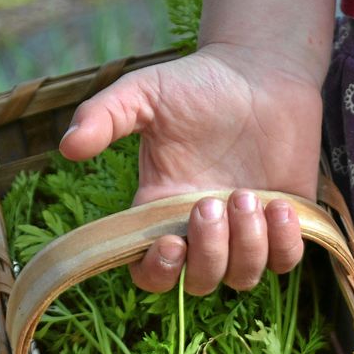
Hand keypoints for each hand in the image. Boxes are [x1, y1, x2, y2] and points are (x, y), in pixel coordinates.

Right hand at [59, 44, 323, 293]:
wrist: (263, 71)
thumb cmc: (200, 84)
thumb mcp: (146, 92)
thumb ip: (105, 116)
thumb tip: (68, 146)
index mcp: (164, 212)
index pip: (152, 273)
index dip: (159, 272)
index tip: (171, 243)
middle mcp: (203, 233)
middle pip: (201, 282)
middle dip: (209, 250)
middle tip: (215, 201)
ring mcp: (245, 234)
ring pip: (242, 278)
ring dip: (247, 245)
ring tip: (250, 195)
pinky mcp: (283, 228)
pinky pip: (285, 263)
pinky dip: (284, 244)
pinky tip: (281, 206)